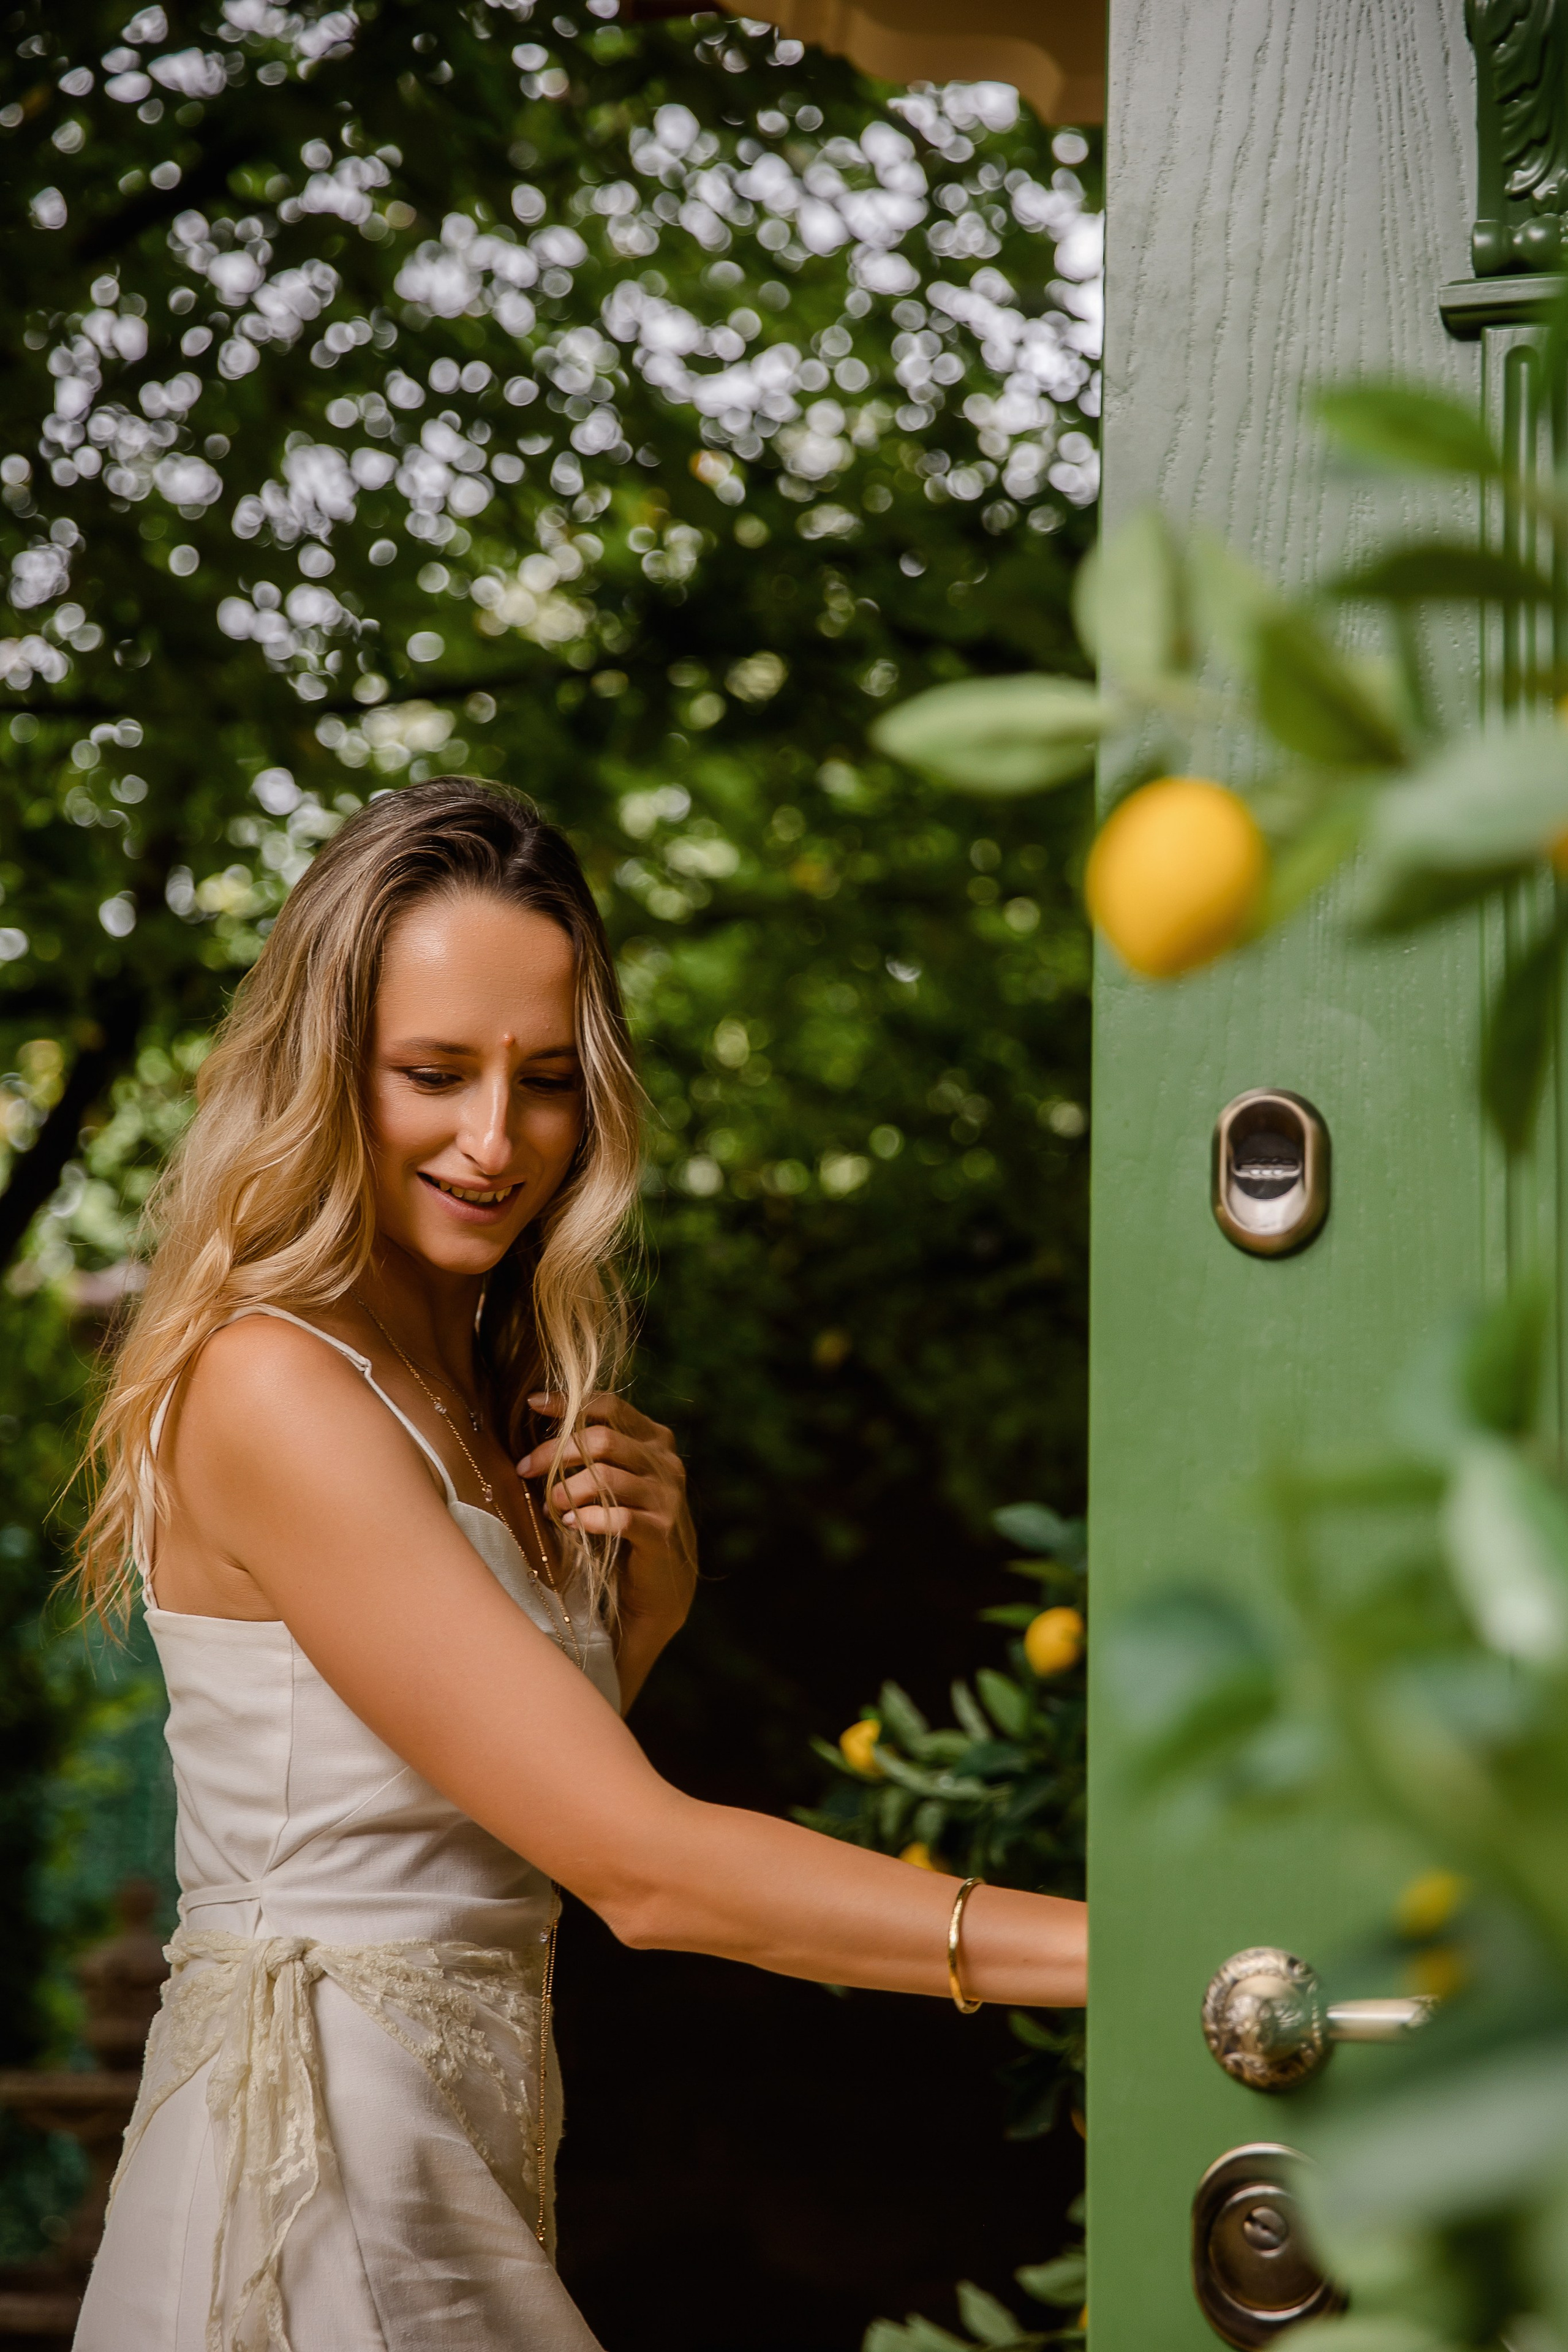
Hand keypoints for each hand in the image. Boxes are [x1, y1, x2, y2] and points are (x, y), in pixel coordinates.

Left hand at [518, 1394, 697, 1643]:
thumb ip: (593, 1450)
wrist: (661, 1583)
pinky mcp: (662, 1531)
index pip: (610, 1407)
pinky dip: (587, 1519)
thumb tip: (537, 1417)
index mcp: (655, 1439)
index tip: (531, 1404)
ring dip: (566, 1490)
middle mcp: (665, 1462)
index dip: (570, 1403)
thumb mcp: (614, 1478)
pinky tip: (570, 1524)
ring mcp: (667, 1496)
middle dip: (555, 1452)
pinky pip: (618, 1517)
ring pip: (605, 1476)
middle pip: (602, 1439)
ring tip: (547, 1504)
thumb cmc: (627, 1521)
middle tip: (524, 1469)